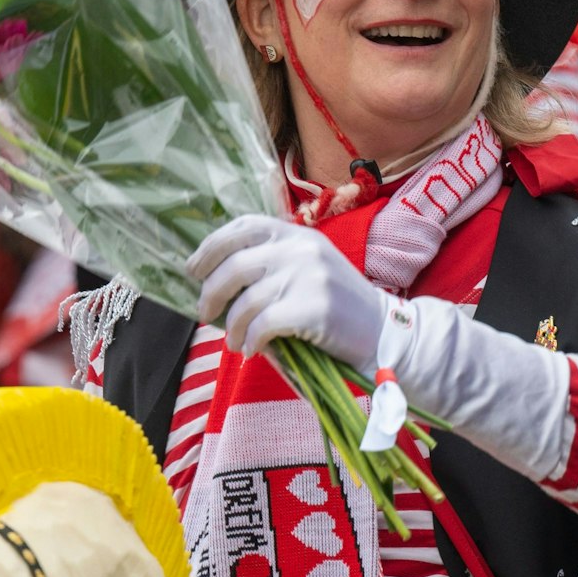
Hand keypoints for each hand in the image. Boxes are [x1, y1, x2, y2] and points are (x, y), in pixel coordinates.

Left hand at [187, 214, 388, 370]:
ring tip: (236, 342)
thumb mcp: (309, 267)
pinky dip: (251, 341)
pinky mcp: (314, 308)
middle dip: (211, 293)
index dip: (211, 247)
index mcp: (297, 234)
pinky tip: (254, 350)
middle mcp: (301, 249)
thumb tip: (215, 278)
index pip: (243, 226)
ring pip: (246, 302)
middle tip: (206, 314)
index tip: (194, 270)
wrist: (383, 330)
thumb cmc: (338, 305)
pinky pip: (263, 325)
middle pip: (234, 266)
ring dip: (233, 328)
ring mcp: (309, 277)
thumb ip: (273, 261)